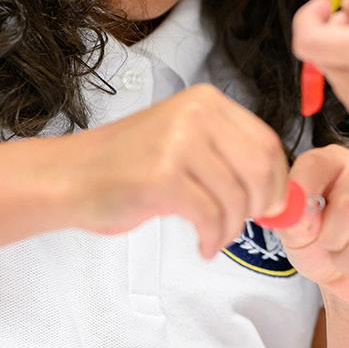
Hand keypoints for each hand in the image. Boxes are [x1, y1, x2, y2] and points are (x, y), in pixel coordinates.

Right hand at [62, 83, 289, 256]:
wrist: (69, 176)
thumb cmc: (127, 167)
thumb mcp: (184, 144)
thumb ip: (228, 157)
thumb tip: (279, 194)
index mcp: (206, 102)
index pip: (267, 142)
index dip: (277, 181)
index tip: (270, 206)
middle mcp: (196, 114)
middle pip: (260, 169)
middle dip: (260, 207)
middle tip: (243, 225)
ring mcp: (178, 142)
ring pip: (237, 197)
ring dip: (231, 228)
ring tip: (214, 237)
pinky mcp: (162, 176)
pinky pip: (210, 216)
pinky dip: (212, 238)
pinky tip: (203, 245)